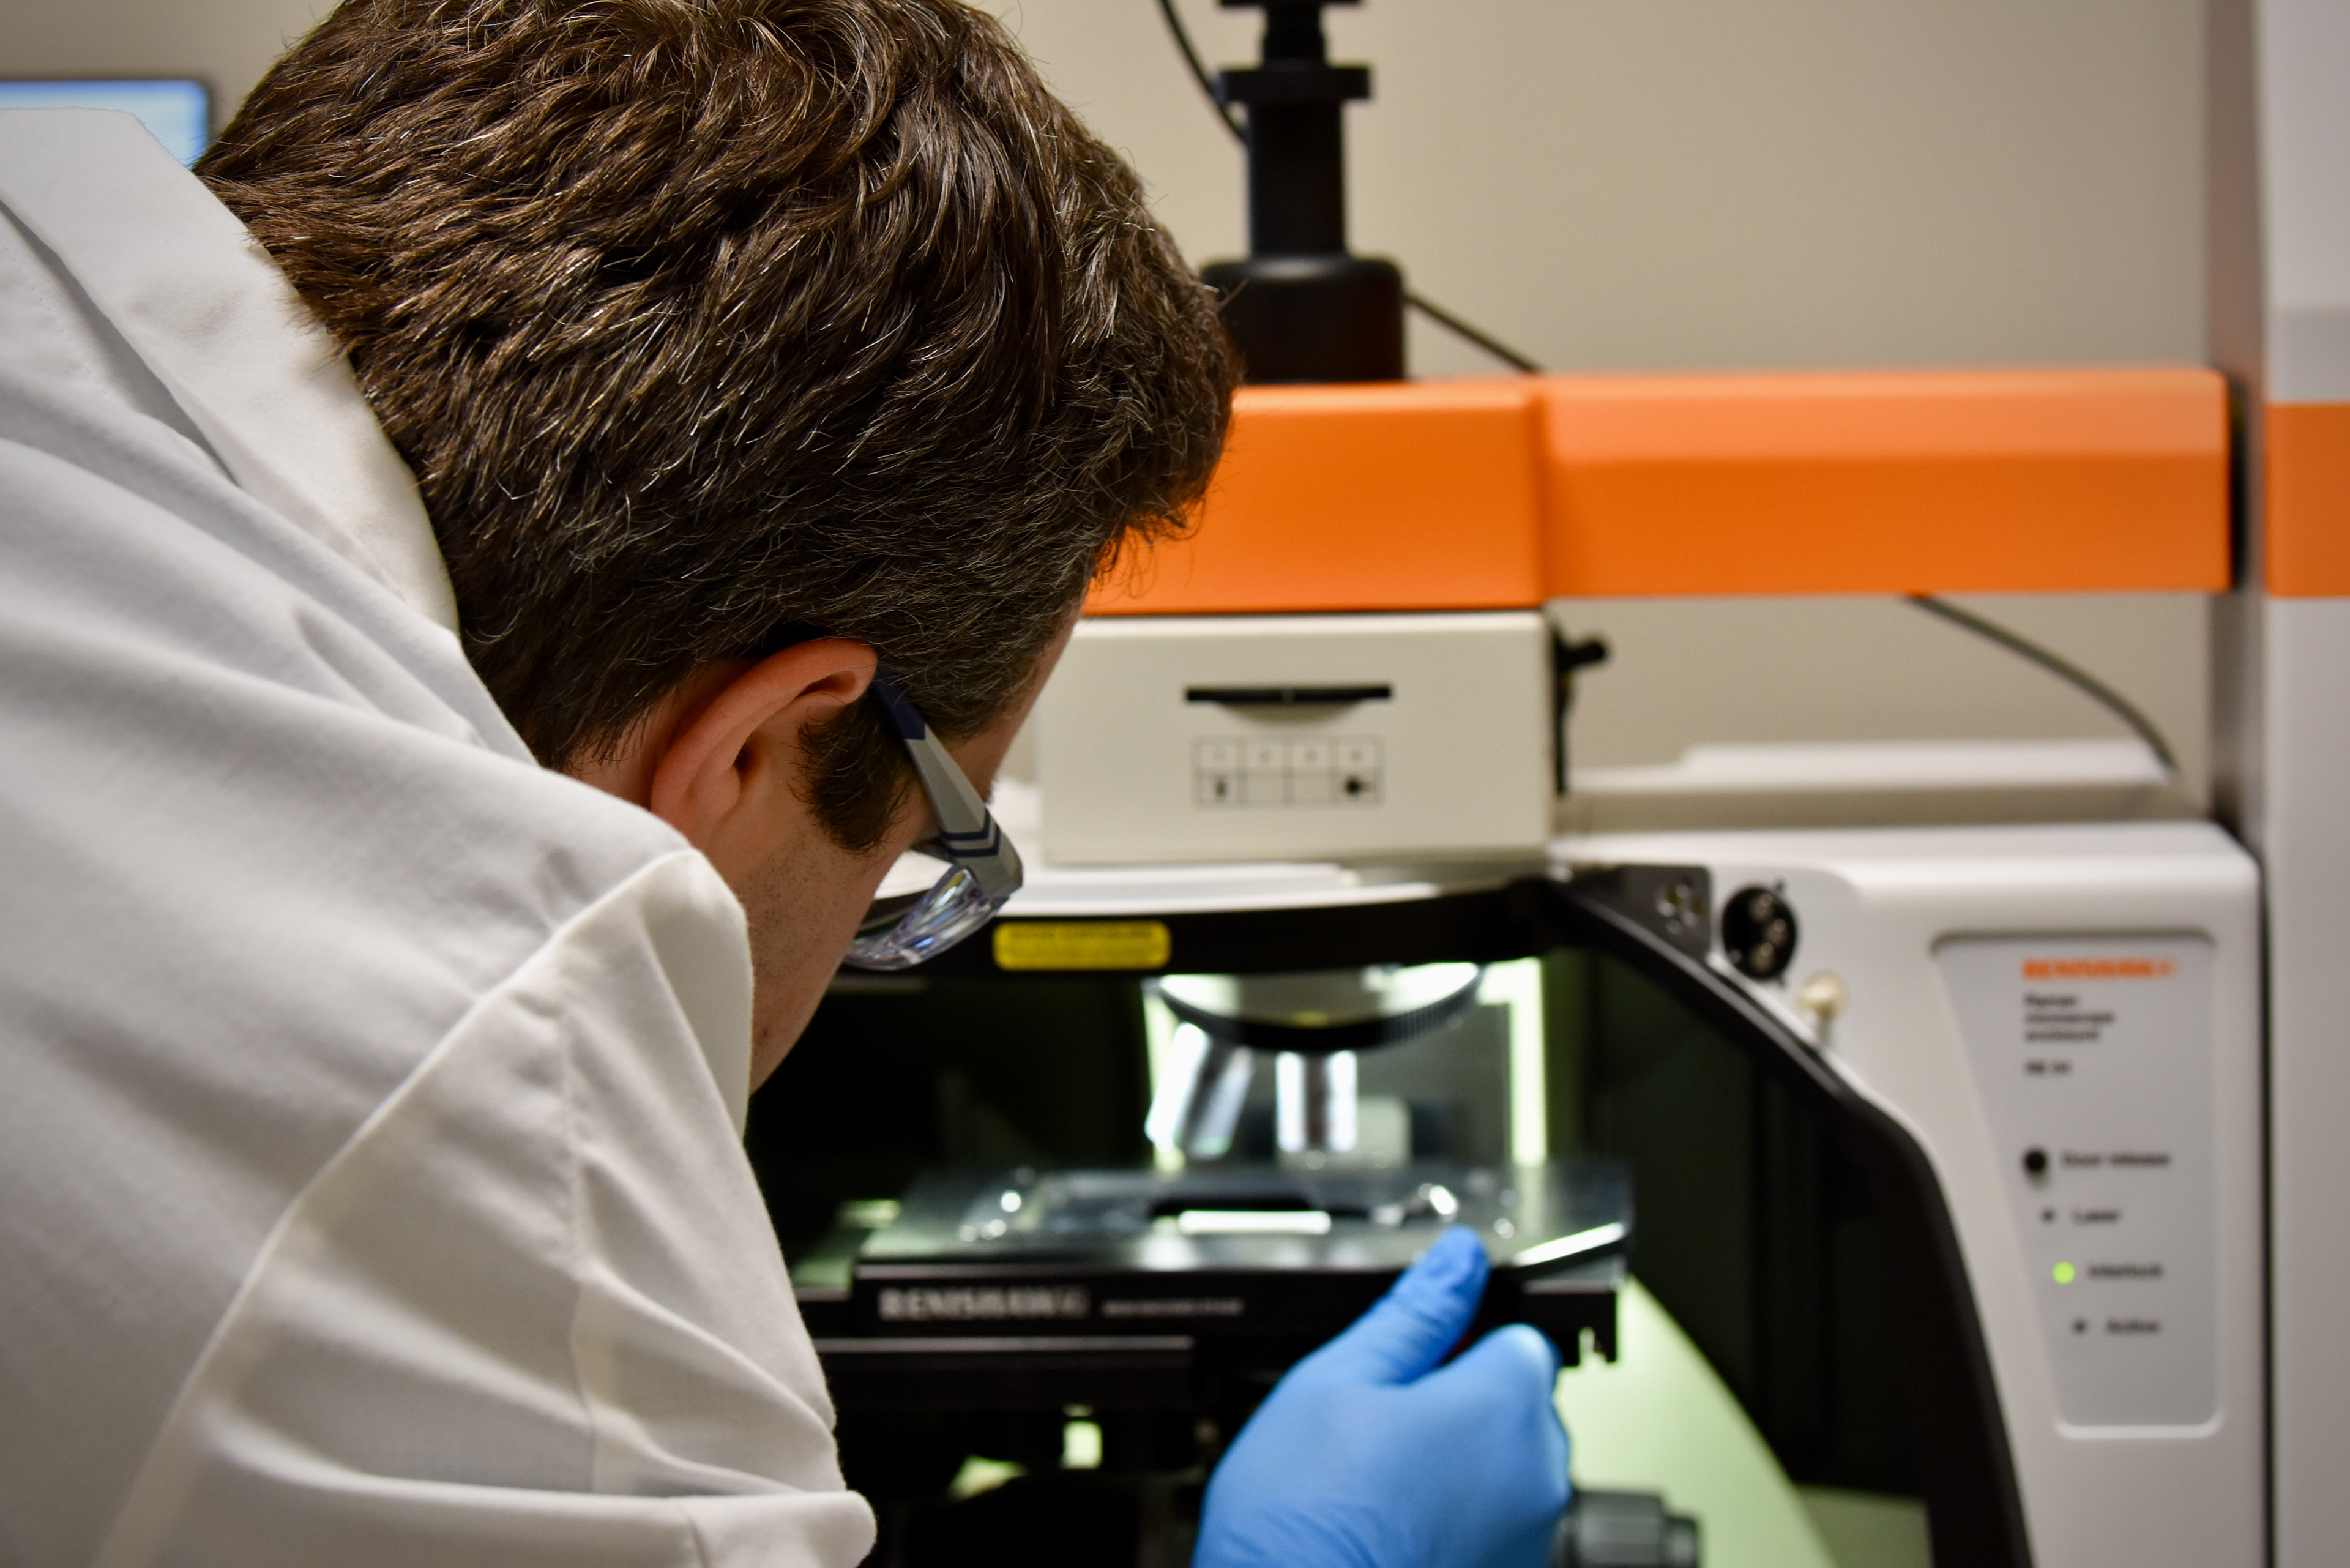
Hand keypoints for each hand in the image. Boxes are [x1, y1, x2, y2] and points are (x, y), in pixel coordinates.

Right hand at [1194, 1226, 1571, 1567]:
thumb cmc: (1307, 1523)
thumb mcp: (1338, 1382)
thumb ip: (1412, 1315)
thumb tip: (1456, 1260)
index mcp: (1505, 1407)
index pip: (1519, 1339)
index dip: (1458, 1340)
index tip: (1407, 1360)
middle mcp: (1537, 1476)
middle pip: (1515, 1407)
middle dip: (1456, 1404)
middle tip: (1372, 1424)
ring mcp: (1528, 1541)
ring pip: (1501, 1472)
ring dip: (1452, 1466)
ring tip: (1370, 1484)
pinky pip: (1490, 1527)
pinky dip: (1450, 1520)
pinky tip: (1386, 1527)